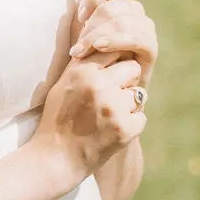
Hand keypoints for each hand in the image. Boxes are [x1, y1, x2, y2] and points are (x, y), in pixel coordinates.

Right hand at [33, 55, 146, 188]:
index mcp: (82, 70)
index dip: (114, 64)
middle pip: (132, 68)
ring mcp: (113, 107)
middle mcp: (99, 84)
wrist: (56, 157)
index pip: (113, 50)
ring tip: (107, 118)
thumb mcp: (64, 83)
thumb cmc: (59, 118)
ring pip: (139, 94)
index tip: (110, 75)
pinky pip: (142, 118)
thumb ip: (84, 63)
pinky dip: (132, 126)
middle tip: (111, 98)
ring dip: (129, 106)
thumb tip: (104, 41)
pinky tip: (112, 132)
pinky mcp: (125, 129)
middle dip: (126, 82)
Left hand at [68, 0, 157, 87]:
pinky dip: (116, 41)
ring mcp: (145, 28)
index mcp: (116, 1)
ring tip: (81, 53)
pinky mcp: (151, 48)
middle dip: (90, 27)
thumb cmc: (87, 59)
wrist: (102, 92)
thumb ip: (82, 11)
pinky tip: (101, 48)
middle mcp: (133, 10)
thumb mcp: (80, 33)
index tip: (79, 17)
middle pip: (111, 6)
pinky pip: (138, 37)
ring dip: (97, 36)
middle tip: (76, 48)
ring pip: (122, 21)